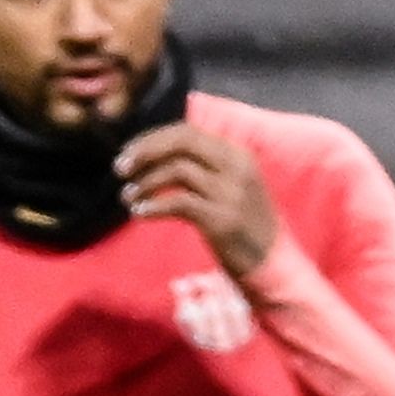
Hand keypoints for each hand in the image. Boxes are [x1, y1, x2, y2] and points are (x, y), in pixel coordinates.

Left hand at [113, 120, 277, 283]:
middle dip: (145, 151)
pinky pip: (179, 203)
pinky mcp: (223, 220)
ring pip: (177, 171)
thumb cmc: (245, 227)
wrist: (274, 263)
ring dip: (145, 183)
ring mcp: (231, 193)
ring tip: (128, 198)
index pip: (188, 131)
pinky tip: (140, 213)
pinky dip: (154, 206)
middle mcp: (237, 167)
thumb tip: (155, 155)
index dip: (153, 139)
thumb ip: (204, 169)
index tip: (129, 153)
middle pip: (182, 142)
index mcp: (237, 154)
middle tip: (119, 168)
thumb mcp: (231, 188)